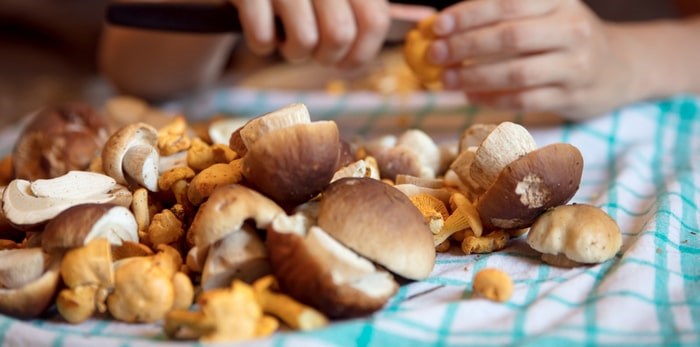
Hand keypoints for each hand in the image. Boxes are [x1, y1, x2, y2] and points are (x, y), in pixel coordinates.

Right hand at [230, 0, 389, 67]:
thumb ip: (363, 10)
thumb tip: (403, 34)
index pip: (375, 21)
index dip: (364, 53)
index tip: (347, 64)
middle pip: (339, 37)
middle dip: (325, 57)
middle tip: (313, 51)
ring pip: (303, 42)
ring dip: (293, 53)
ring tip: (285, 37)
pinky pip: (263, 39)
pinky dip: (261, 45)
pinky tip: (260, 28)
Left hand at [427, 0, 633, 119]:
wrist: (618, 67)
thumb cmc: (564, 36)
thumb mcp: (545, 11)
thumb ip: (501, 14)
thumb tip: (442, 25)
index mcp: (560, 0)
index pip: (508, 3)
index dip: (469, 14)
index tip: (437, 26)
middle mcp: (572, 28)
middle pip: (510, 37)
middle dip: (465, 46)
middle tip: (433, 55)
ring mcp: (576, 65)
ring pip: (517, 72)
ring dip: (474, 77)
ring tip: (445, 80)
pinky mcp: (573, 96)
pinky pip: (525, 99)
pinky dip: (493, 98)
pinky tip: (470, 96)